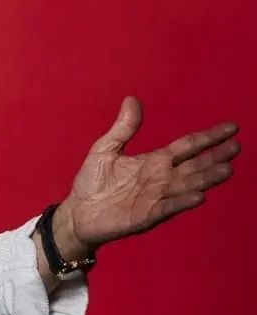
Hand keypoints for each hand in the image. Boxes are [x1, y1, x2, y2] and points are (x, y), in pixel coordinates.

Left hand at [55, 97, 239, 253]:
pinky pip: (168, 207)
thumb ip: (123, 128)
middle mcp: (161, 179)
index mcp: (154, 162)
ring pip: (187, 186)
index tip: (231, 128)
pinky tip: (199, 196)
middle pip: (194, 166)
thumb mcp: (105, 148)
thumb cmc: (92, 182)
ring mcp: (157, 198)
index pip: (187, 147)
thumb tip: (132, 99)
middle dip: (215, 157)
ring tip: (227, 168)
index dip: (208, 138)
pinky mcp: (147, 215)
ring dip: (207, 179)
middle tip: (237, 147)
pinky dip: (182, 202)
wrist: (78, 212)